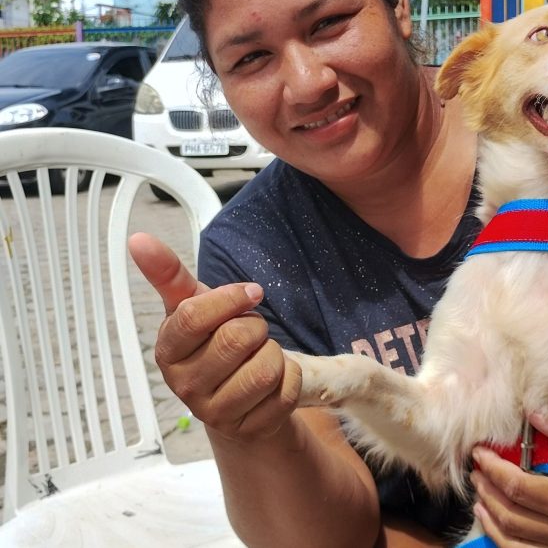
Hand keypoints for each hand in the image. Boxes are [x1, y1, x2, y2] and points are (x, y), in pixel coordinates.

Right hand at [127, 233, 301, 441]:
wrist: (238, 398)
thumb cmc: (214, 343)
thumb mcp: (194, 307)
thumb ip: (169, 275)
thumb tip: (138, 239)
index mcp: (168, 351)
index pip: (194, 316)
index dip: (231, 298)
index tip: (250, 293)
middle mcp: (185, 386)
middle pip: (238, 338)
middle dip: (256, 327)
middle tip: (251, 335)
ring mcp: (215, 413)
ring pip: (266, 367)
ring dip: (275, 354)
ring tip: (259, 358)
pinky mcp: (250, 429)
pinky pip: (286, 390)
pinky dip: (289, 378)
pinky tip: (272, 383)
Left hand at [470, 409, 547, 546]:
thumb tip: (535, 413)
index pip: (518, 487)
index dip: (493, 469)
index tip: (481, 453)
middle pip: (509, 512)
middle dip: (486, 487)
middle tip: (477, 468)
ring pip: (510, 536)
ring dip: (488, 512)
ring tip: (480, 489)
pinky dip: (498, 536)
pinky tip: (490, 519)